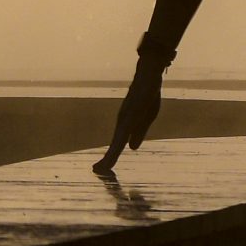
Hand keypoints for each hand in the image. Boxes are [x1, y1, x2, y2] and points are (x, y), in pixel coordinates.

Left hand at [95, 55, 165, 173]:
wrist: (149, 74)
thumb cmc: (147, 95)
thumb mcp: (146, 117)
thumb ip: (139, 131)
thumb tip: (132, 148)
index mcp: (126, 125)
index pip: (116, 144)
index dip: (109, 157)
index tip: (99, 169)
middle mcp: (123, 121)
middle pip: (114, 145)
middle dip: (107, 159)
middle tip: (96, 171)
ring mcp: (127, 116)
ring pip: (118, 139)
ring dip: (111, 154)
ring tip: (104, 166)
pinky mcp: (134, 111)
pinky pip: (127, 128)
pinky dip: (122, 139)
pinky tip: (121, 147)